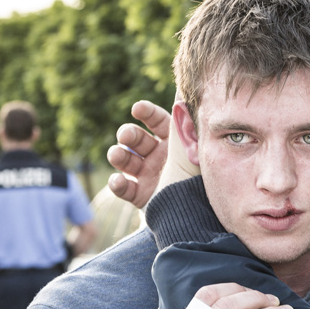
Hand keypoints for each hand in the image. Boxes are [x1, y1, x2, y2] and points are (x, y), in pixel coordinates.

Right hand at [107, 95, 199, 209]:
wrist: (191, 221)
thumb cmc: (193, 183)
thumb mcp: (187, 149)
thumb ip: (181, 121)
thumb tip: (183, 87)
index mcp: (175, 143)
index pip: (158, 121)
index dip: (146, 113)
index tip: (138, 109)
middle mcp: (160, 157)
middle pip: (137, 139)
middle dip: (128, 135)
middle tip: (125, 136)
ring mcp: (149, 176)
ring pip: (125, 159)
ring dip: (118, 155)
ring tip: (117, 155)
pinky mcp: (141, 196)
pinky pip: (123, 187)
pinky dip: (117, 184)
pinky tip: (118, 181)